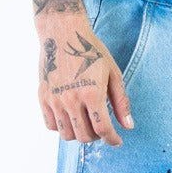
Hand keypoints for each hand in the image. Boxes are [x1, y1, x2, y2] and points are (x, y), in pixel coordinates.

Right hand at [36, 14, 133, 146]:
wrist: (62, 32)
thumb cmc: (90, 51)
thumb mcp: (113, 73)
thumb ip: (121, 102)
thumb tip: (128, 126)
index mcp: (92, 93)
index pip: (102, 129)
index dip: (112, 139)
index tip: (116, 141)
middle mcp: (71, 99)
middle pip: (84, 136)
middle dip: (96, 137)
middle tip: (100, 128)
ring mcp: (55, 99)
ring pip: (66, 134)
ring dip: (78, 134)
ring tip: (84, 123)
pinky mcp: (43, 97)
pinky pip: (51, 125)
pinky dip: (61, 127)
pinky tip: (69, 117)